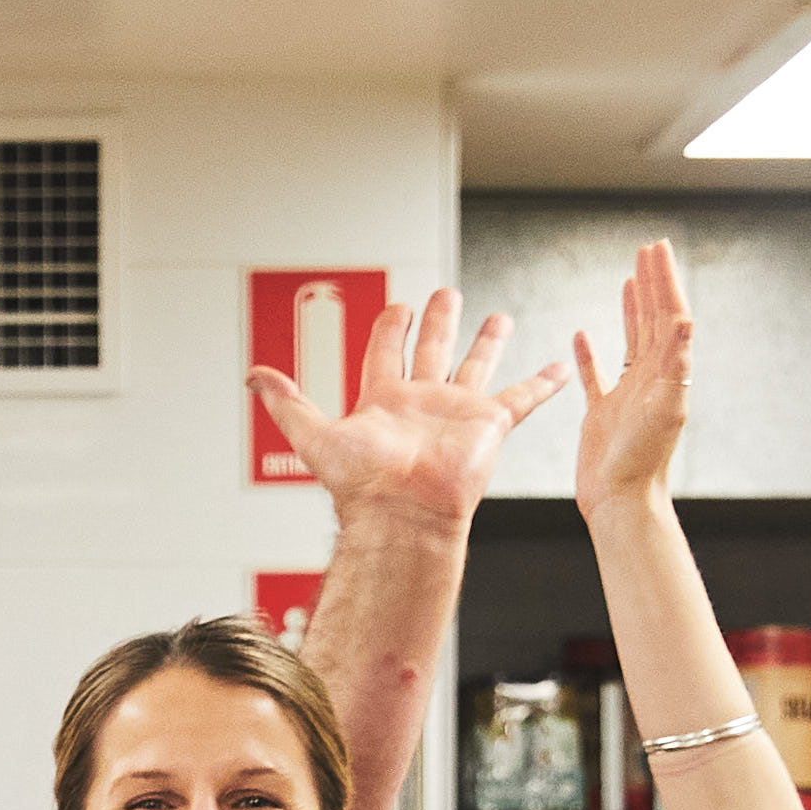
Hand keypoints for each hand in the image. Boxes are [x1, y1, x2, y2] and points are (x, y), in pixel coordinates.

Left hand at [257, 283, 563, 536]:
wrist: (401, 515)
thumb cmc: (362, 486)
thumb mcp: (314, 434)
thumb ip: (287, 402)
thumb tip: (252, 375)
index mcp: (384, 400)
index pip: (387, 350)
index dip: (390, 327)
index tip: (397, 306)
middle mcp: (422, 402)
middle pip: (432, 348)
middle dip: (438, 320)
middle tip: (445, 294)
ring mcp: (457, 410)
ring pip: (476, 365)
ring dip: (486, 341)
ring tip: (498, 317)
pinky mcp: (488, 424)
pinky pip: (522, 398)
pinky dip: (542, 383)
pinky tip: (558, 367)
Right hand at [565, 238, 694, 518]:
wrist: (620, 500)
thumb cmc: (642, 460)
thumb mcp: (664, 407)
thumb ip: (675, 363)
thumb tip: (685, 319)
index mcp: (668, 373)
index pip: (669, 315)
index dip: (664, 281)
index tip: (657, 249)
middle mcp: (652, 379)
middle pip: (653, 320)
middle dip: (651, 283)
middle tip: (648, 251)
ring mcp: (627, 394)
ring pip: (631, 340)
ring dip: (631, 308)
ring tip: (628, 279)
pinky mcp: (603, 412)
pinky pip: (596, 374)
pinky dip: (590, 353)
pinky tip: (582, 335)